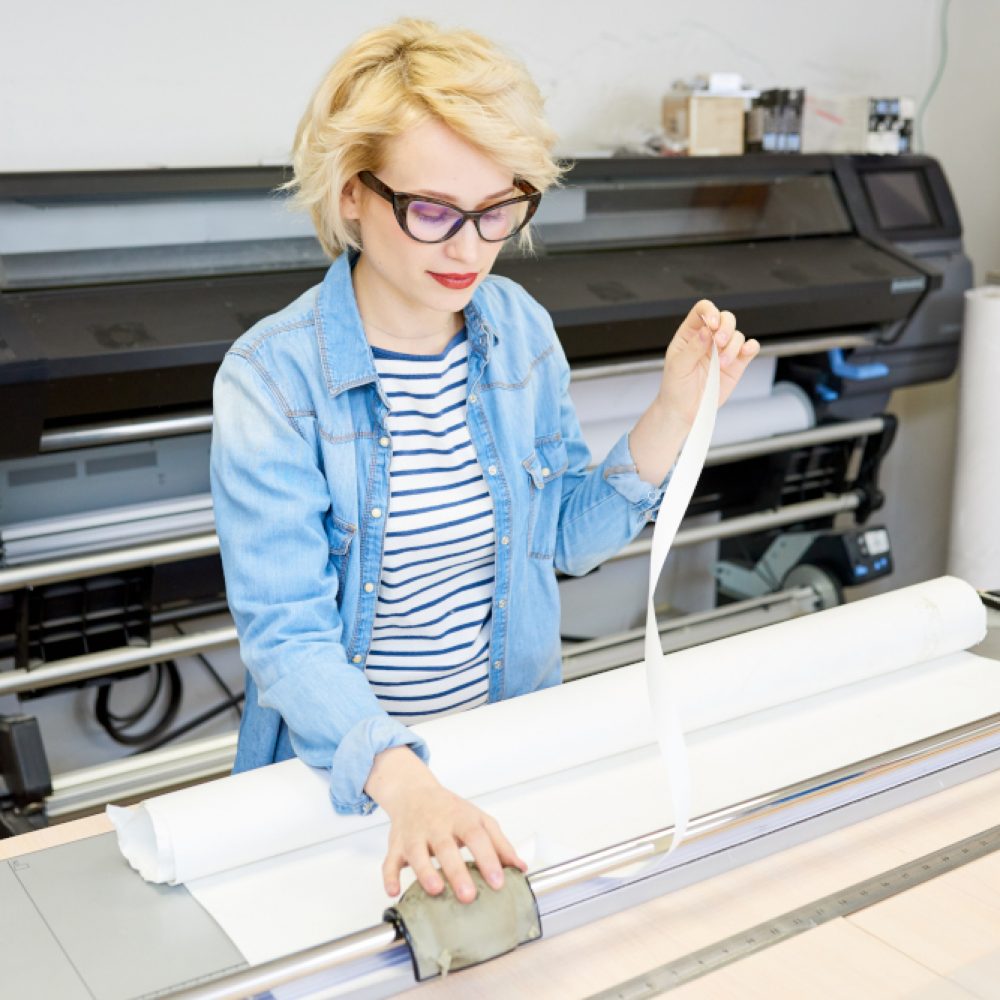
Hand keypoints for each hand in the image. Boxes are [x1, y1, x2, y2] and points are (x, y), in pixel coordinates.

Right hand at [365, 746, 525, 901]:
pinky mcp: (396, 845)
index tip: (499, 882)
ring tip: (436, 890)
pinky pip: (389, 860)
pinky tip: (393, 891)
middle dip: (457, 872)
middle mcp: (437, 825)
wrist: (413, 792)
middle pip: (446, 847)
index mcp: (461, 819)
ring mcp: (415, 835)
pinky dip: (389, 876)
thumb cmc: (450, 811)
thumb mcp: (479, 820)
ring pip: (416, 853)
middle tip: (468, 896)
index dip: (488, 858)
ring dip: (425, 872)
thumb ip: (500, 844)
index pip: (477, 836)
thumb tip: (520, 868)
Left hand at [658, 299, 760, 426]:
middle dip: (726, 327)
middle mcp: (708, 339)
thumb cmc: (676, 388)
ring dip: (733, 346)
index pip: (702, 310)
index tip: (712, 324)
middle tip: (720, 343)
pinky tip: (744, 354)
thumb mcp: (678, 367)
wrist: (685, 411)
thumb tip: (706, 331)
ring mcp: (723, 351)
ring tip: (722, 363)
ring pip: (737, 334)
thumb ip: (692, 348)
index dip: (710, 311)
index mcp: (690, 334)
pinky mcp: (736, 364)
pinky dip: (750, 347)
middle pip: (725, 318)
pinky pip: (750, 348)